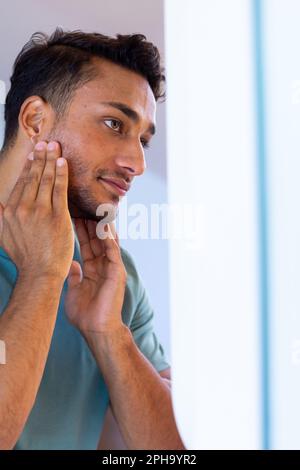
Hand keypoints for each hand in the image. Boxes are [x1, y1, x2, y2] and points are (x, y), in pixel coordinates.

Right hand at [0, 141, 73, 280]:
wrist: (40, 273)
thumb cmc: (25, 257)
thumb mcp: (4, 236)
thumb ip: (0, 217)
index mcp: (10, 211)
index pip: (21, 183)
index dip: (28, 166)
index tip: (33, 154)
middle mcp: (23, 207)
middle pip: (33, 177)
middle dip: (39, 157)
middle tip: (45, 142)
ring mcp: (40, 210)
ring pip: (45, 179)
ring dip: (50, 160)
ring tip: (54, 146)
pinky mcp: (56, 215)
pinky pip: (59, 189)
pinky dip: (60, 173)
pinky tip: (63, 161)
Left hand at [65, 219, 126, 335]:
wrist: (97, 329)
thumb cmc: (86, 315)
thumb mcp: (75, 291)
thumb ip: (75, 276)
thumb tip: (71, 264)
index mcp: (94, 269)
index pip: (87, 245)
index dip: (81, 231)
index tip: (73, 215)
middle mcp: (104, 265)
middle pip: (96, 239)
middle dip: (89, 223)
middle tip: (82, 205)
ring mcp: (112, 267)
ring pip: (106, 241)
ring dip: (99, 225)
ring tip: (93, 209)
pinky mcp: (117, 271)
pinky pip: (113, 250)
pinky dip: (108, 238)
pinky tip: (103, 225)